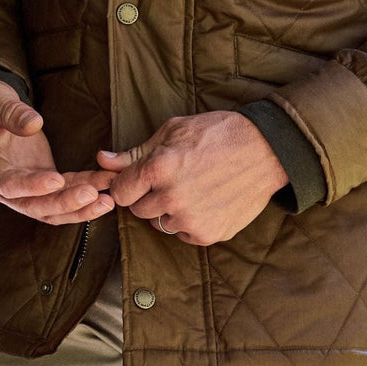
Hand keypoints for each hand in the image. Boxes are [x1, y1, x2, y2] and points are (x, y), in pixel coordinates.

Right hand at [0, 80, 114, 224]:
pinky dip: (85, 189)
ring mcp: (22, 187)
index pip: (8, 184)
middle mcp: (1, 186)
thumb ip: (9, 112)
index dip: (32, 186)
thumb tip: (33, 124)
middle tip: (94, 195)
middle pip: (34, 205)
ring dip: (80, 207)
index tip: (57, 181)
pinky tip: (105, 184)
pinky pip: (63, 192)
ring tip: (108, 200)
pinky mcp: (40, 180)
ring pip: (51, 207)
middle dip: (65, 203)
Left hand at [98, 111, 288, 245]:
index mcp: (158, 168)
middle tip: (171, 178)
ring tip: (191, 187)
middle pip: (139, 210)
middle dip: (148, 196)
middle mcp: (171, 198)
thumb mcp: (173, 130)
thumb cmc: (217, 133)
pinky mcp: (208, 235)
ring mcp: (190, 220)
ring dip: (168, 210)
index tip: (138, 180)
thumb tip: (102, 160)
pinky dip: (189, 222)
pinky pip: (183, 234)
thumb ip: (135, 152)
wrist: (264, 150)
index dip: (127, 184)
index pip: (120, 192)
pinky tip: (205, 200)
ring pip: (161, 223)